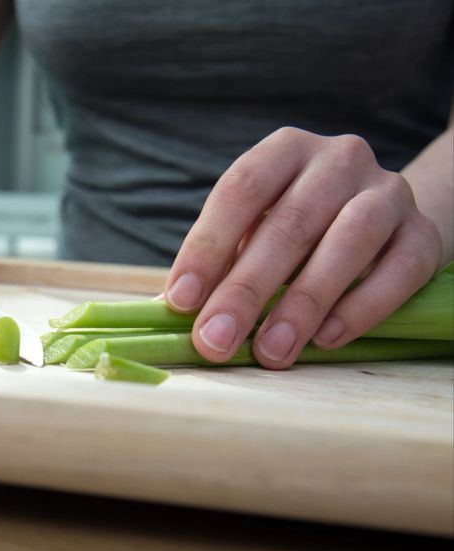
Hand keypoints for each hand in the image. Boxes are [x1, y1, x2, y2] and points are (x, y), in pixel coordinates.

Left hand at [165, 127, 442, 368]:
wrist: (382, 223)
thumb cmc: (298, 229)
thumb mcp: (254, 230)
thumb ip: (222, 262)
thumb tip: (176, 309)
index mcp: (285, 150)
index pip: (241, 189)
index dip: (208, 246)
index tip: (182, 300)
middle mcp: (339, 159)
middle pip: (290, 222)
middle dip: (246, 289)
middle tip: (216, 340)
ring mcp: (388, 192)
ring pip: (348, 240)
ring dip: (303, 302)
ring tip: (270, 351)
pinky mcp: (424, 232)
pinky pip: (400, 270)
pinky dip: (361, 307)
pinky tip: (324, 339)